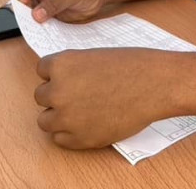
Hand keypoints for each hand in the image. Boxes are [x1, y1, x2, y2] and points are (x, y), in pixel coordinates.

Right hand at [13, 0, 111, 22]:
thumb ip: (55, 3)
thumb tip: (37, 14)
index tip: (26, 0)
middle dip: (23, 2)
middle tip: (27, 14)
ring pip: (28, 4)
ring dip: (29, 13)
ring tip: (36, 21)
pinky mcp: (50, 7)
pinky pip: (38, 14)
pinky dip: (37, 20)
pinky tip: (41, 24)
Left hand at [34, 48, 172, 148]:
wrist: (155, 85)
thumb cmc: (132, 66)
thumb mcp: (95, 56)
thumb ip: (74, 68)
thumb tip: (62, 80)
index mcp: (62, 65)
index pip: (42, 70)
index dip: (57, 74)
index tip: (70, 77)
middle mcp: (58, 91)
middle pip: (40, 96)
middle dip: (57, 95)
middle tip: (79, 94)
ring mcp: (67, 117)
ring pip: (45, 120)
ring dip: (59, 116)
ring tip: (81, 111)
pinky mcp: (79, 139)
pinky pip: (59, 139)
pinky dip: (70, 133)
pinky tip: (88, 122)